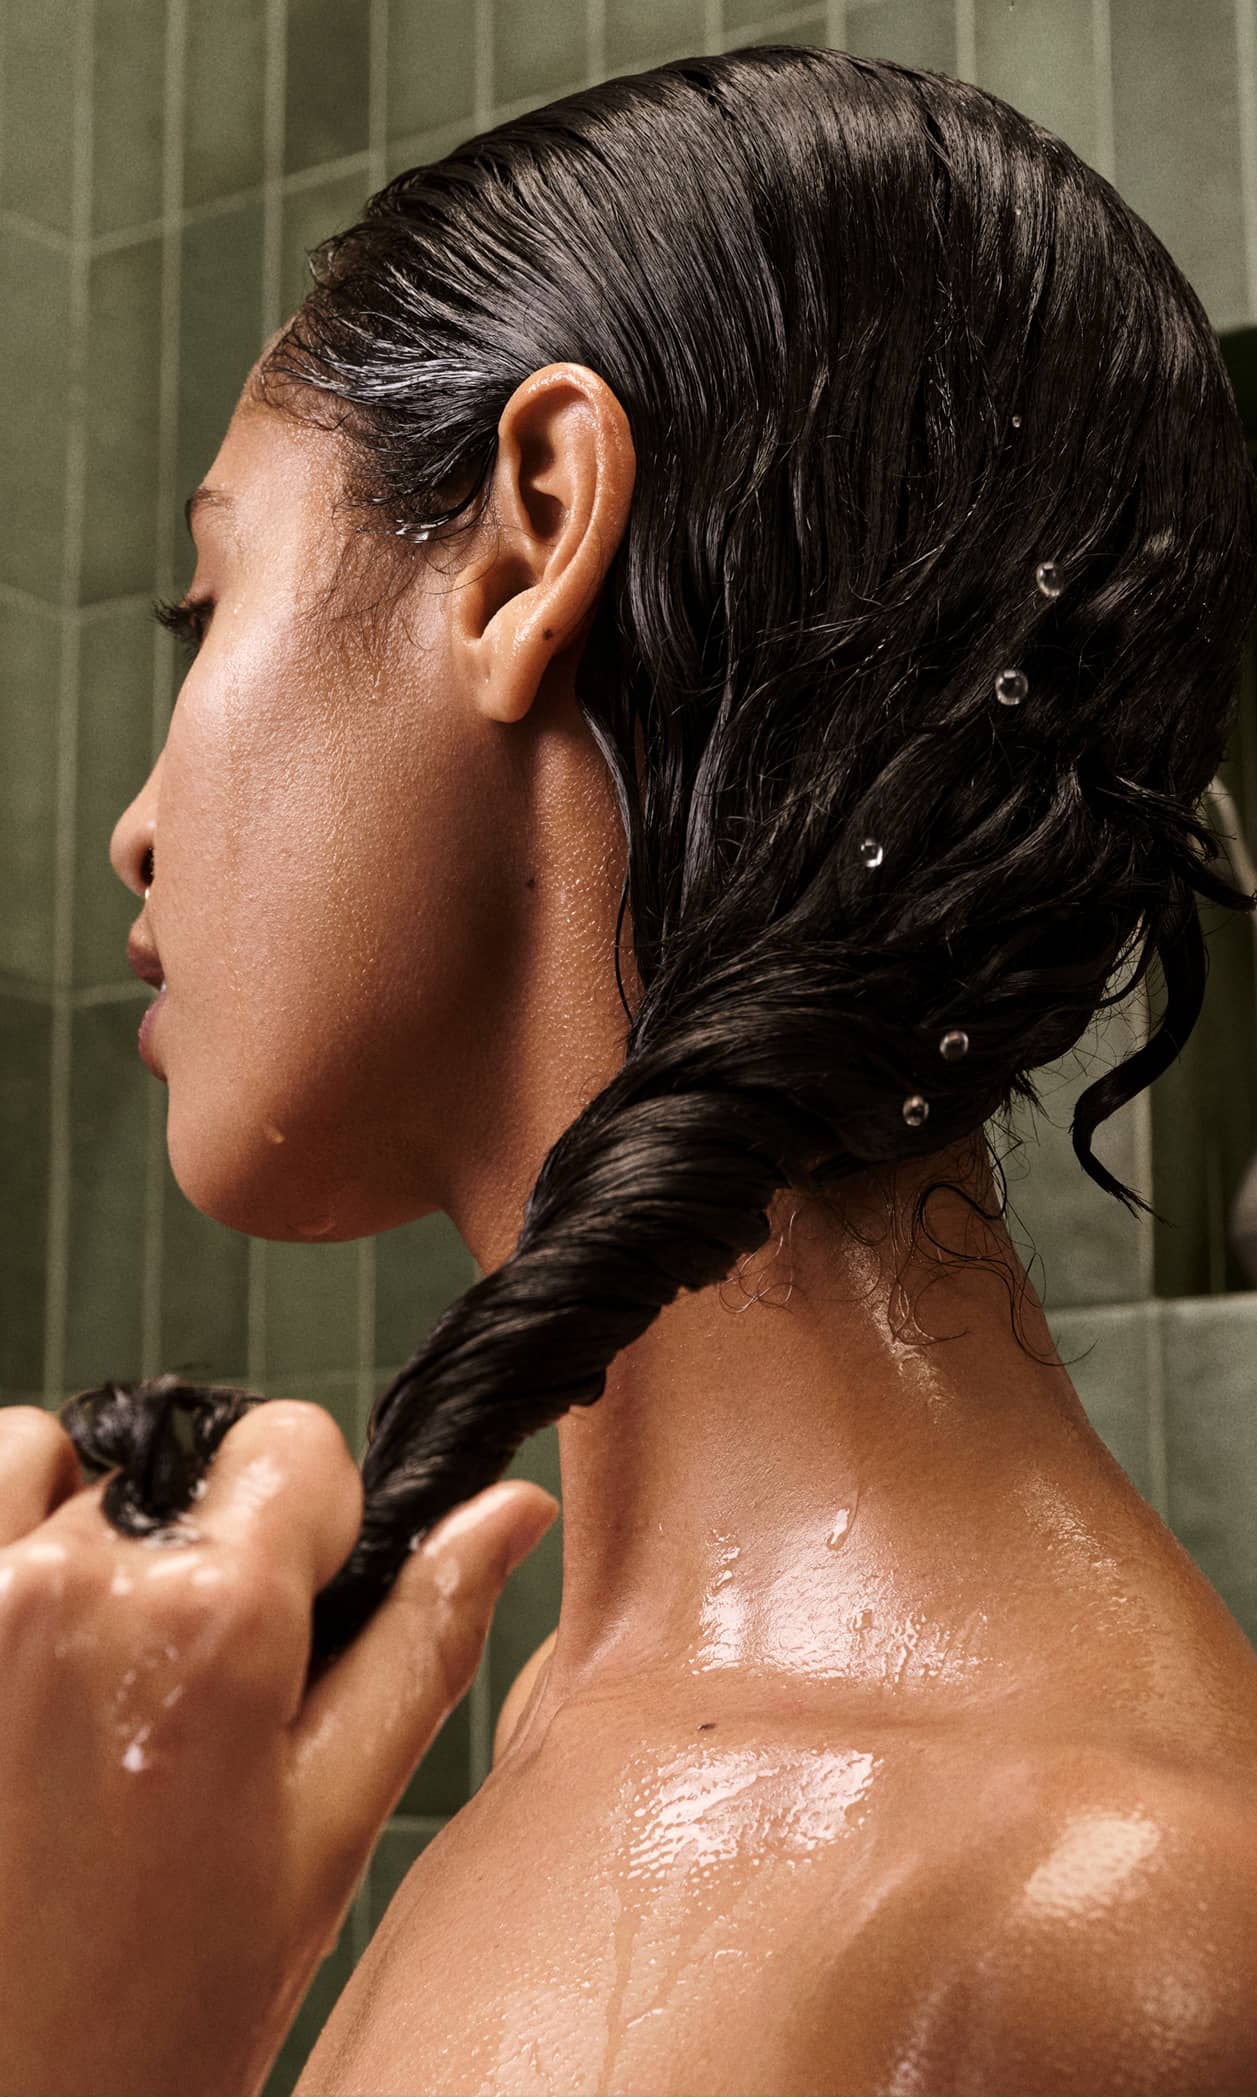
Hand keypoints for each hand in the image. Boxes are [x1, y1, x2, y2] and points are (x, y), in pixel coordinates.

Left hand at [0, 1400, 557, 2096]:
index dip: (312, 1524)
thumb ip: (422, 1643)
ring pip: (66, 1465)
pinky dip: (10, 1533)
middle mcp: (75, 1584)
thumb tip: (509, 1510)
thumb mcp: (324, 1831)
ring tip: (94, 1675)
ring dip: (90, 1531)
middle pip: (183, 1468)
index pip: (291, 1442)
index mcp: (213, 1626)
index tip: (288, 1617)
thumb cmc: (155, 2009)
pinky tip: (27, 1653)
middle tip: (180, 1700)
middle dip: (201, 1551)